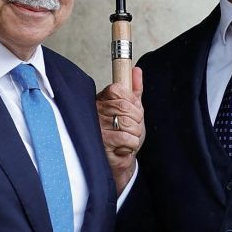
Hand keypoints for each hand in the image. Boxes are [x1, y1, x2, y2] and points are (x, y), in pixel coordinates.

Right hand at [95, 67, 144, 191]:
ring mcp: (96, 127)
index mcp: (102, 100)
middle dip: (136, 120)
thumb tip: (136, 71)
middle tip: (129, 128)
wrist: (120, 160)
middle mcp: (95, 111)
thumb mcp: (133, 110)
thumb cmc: (123, 135)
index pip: (117, 89)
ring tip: (125, 139)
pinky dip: (131, 145)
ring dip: (134, 134)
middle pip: (125, 107)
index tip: (131, 111)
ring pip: (128, 123)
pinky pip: (126, 138)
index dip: (131, 102)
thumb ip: (134, 90)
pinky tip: (122, 148)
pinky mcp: (100, 142)